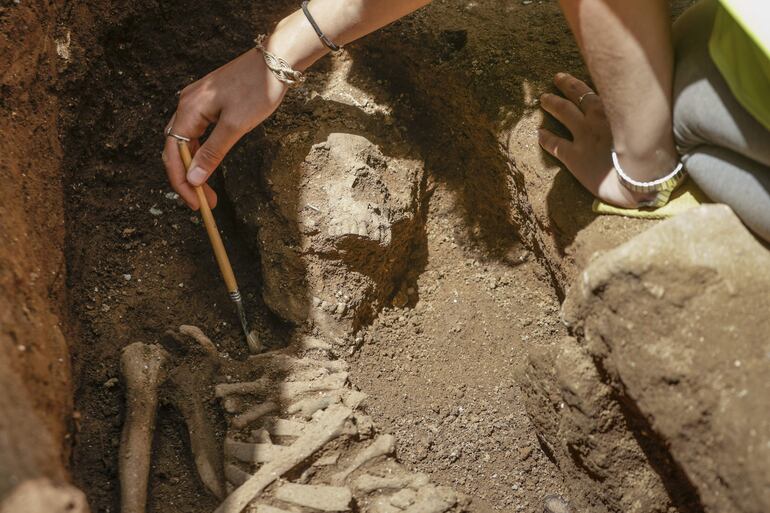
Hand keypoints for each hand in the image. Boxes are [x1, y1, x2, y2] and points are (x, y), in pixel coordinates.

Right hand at [163, 48, 286, 209]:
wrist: (276, 60)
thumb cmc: (258, 89)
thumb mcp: (236, 126)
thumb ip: (212, 153)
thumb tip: (194, 179)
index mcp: (188, 109)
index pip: (174, 154)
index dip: (182, 182)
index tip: (196, 204)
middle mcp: (186, 104)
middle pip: (175, 149)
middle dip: (187, 178)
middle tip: (204, 202)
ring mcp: (196, 102)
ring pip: (185, 141)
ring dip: (194, 167)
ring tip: (208, 190)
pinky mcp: (209, 102)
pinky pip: (197, 132)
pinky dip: (201, 152)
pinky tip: (210, 165)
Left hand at [538, 73, 653, 207]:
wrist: (640, 180)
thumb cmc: (653, 155)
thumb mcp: (653, 126)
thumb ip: (642, 114)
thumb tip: (649, 106)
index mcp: (615, 109)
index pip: (598, 88)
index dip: (588, 80)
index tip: (583, 73)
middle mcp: (596, 118)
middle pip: (577, 94)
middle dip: (566, 85)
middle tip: (557, 78)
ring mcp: (583, 136)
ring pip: (563, 112)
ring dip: (552, 103)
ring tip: (544, 98)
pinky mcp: (574, 157)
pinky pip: (555, 144)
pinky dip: (545, 138)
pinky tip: (539, 134)